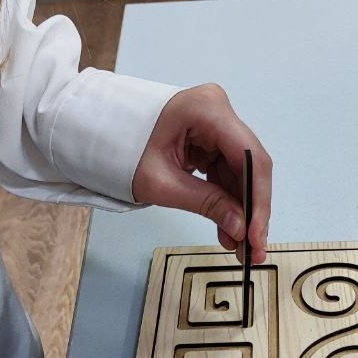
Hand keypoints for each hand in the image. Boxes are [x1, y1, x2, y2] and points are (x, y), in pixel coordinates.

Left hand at [132, 83, 271, 262]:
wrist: (99, 137)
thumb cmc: (119, 149)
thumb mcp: (161, 183)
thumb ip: (205, 203)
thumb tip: (240, 228)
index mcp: (206, 109)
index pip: (249, 157)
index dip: (258, 199)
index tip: (257, 234)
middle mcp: (217, 110)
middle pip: (250, 165)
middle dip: (251, 210)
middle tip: (254, 248)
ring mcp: (215, 123)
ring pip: (241, 172)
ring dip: (241, 210)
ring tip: (240, 246)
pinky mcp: (210, 138)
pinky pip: (227, 171)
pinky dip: (228, 200)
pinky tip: (229, 228)